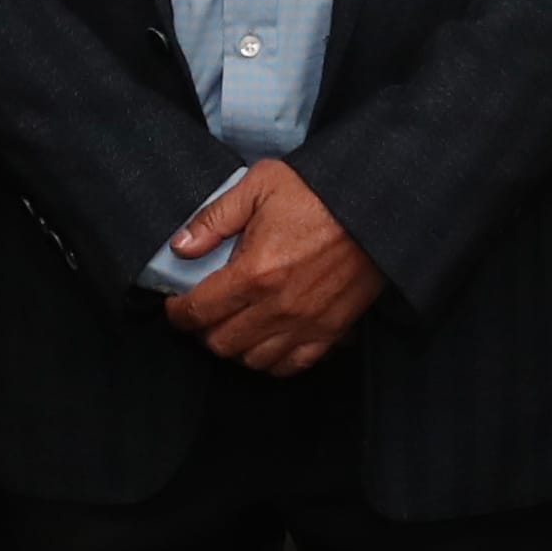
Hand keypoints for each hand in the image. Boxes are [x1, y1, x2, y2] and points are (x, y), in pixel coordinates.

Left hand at [162, 159, 385, 375]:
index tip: (175, 306)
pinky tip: (267, 341)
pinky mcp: (332, 330)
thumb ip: (214, 219)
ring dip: (236, 347)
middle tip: (203, 314)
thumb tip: (181, 246)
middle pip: (222, 343)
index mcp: (255, 272)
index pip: (199, 310)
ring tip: (234, 326)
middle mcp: (277, 306)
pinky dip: (274, 360)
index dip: (177, 313)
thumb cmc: (319, 191)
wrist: (376, 204)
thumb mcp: (259, 186)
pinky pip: (294, 364)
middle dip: (203, 331)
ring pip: (254, 360)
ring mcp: (306, 323)